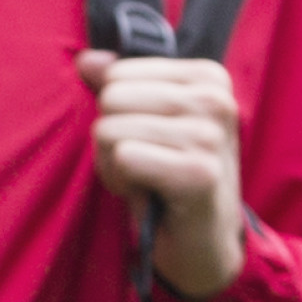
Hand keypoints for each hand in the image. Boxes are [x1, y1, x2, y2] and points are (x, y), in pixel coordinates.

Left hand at [83, 49, 249, 297]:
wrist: (205, 243)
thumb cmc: (170, 179)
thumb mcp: (146, 122)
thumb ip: (117, 85)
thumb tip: (86, 59)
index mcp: (208, 76)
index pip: (117, 74)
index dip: (117, 112)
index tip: (147, 140)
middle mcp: (215, 99)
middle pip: (111, 98)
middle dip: (112, 138)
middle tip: (143, 165)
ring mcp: (210, 135)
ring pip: (111, 130)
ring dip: (114, 165)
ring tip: (146, 180)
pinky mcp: (199, 173)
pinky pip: (123, 158)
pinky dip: (122, 183)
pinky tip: (148, 195)